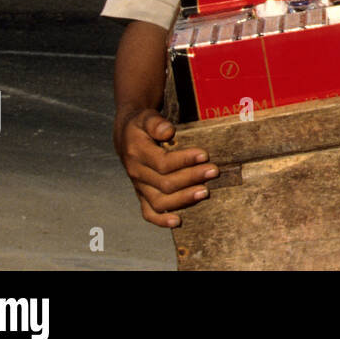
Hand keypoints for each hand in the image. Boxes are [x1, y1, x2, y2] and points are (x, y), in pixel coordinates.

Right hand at [114, 108, 217, 227]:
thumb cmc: (141, 125)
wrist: (126, 137)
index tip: (205, 155)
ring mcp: (139, 186)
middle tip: (213, 171)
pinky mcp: (142, 195)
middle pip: (165, 183)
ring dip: (183, 199)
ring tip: (205, 192)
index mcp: (137, 153)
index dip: (185, 160)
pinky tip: (178, 221)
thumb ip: (156, 123)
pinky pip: (148, 212)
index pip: (163, 162)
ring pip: (160, 201)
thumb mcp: (146, 117)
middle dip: (192, 178)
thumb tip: (168, 131)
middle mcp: (137, 172)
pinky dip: (162, 220)